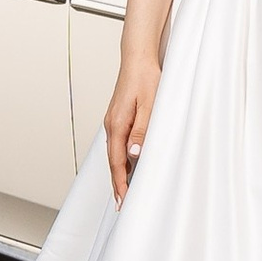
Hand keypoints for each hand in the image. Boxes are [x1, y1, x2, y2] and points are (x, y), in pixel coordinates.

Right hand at [104, 65, 159, 202]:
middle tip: (123, 203)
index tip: (123, 200)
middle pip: (113, 161)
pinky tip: (127, 164)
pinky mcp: (118, 117)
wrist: (138, 57)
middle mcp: (111, 125)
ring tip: (125, 190)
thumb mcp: (150, 105)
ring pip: (114, 153)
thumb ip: (142, 131)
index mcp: (117, 124)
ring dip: (119, 172)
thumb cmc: (146, 77)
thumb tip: (133, 155)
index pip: (116, 162)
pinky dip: (120, 158)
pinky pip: (117, 144)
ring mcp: (113, 121)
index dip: (120, 183)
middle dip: (117, 183)